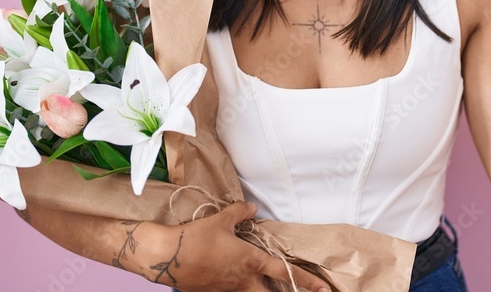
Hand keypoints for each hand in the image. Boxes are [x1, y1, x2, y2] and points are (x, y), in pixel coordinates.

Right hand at [152, 201, 330, 291]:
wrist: (166, 257)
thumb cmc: (196, 238)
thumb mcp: (220, 220)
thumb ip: (240, 213)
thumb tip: (252, 207)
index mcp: (251, 262)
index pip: (286, 274)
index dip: (308, 282)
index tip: (324, 290)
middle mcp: (244, 281)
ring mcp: (229, 290)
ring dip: (262, 291)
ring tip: (265, 285)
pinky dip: (240, 288)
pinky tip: (233, 280)